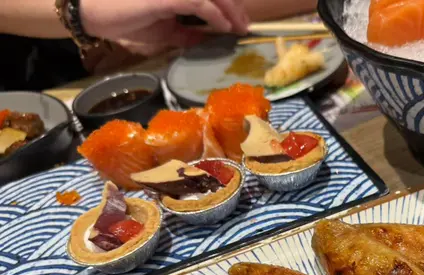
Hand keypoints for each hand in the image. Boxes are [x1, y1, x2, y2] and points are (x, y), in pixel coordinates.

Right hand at [80, 0, 248, 54]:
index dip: (229, 4)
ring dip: (231, 10)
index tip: (240, 22)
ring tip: (239, 27)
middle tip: (245, 25)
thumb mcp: (164, 31)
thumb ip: (186, 32)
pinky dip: (216, 15)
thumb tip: (206, 38)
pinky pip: (200, 2)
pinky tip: (225, 28)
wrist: (94, 14)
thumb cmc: (125, 18)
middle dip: (235, 6)